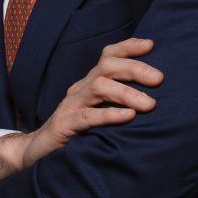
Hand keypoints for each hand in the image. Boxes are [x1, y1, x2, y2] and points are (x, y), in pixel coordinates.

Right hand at [0, 37, 163, 191]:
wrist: (38, 153)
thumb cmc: (78, 134)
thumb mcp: (99, 113)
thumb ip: (119, 104)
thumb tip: (156, 99)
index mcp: (90, 84)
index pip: (108, 56)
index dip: (128, 47)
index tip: (151, 45)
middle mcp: (80, 89)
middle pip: (107, 66)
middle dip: (134, 68)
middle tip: (159, 79)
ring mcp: (70, 106)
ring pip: (98, 87)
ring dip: (126, 92)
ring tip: (149, 104)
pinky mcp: (63, 125)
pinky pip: (87, 116)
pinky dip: (109, 114)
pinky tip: (128, 117)